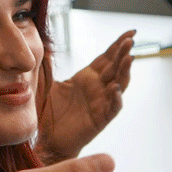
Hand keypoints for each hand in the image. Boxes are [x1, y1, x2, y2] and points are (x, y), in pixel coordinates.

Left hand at [39, 30, 135, 161]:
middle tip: (130, 40)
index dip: (118, 44)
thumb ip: (48, 65)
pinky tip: (115, 89)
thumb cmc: (47, 112)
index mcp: (87, 77)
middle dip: (123, 52)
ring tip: (129, 58)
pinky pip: (112, 108)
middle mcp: (98, 88)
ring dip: (125, 71)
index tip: (131, 31)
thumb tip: (41, 44)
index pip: (107, 57)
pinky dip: (116, 98)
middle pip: (116, 66)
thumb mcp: (46, 83)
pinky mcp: (99, 119)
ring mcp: (101, 103)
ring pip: (119, 84)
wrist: (44, 139)